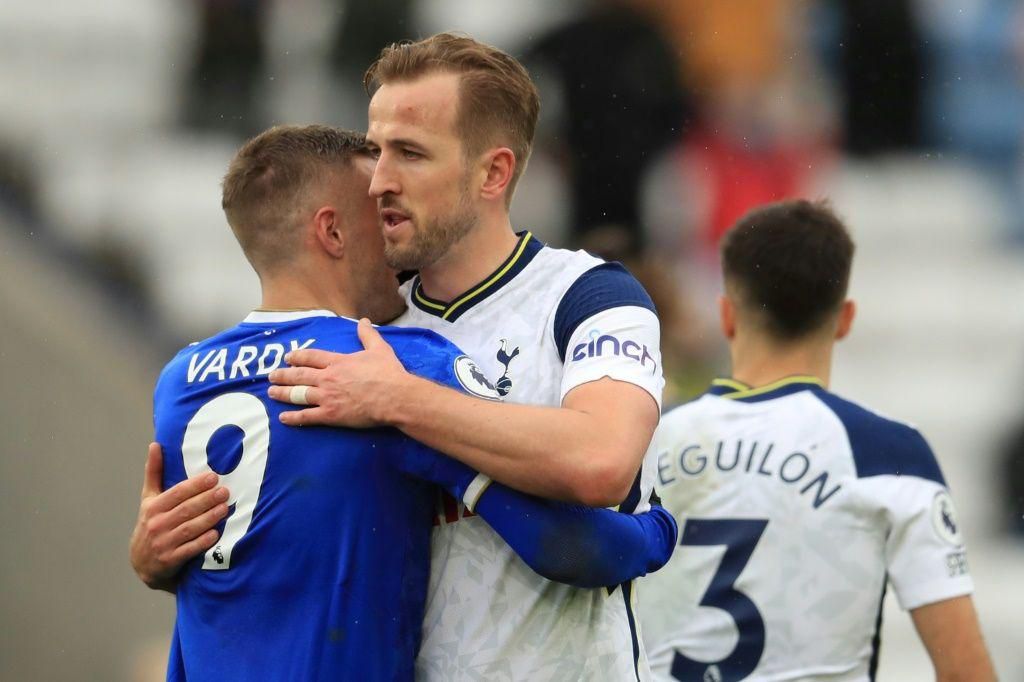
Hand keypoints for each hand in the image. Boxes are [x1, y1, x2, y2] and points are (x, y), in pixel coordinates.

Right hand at [129, 443, 229, 590]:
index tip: (213, 477)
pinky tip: (216, 533)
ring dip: (208, 518)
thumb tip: (155, 445)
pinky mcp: (171, 560)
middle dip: (206, 500)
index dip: (195, 485)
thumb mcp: (148, 498)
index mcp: (153, 507)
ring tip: (225, 508)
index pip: (176, 493)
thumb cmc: (151, 523)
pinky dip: (202, 542)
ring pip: (189, 528)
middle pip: (185, 510)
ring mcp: (163, 543)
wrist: (142, 561)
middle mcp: (157, 524)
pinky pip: (189, 550)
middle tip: (225, 491)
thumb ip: (154, 472)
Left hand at [268, 318, 410, 427]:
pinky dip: (293, 417)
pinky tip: (283, 417)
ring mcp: (327, 397)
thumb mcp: (379, 348)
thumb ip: (367, 335)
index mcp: (338, 362)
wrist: (394, 397)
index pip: (311, 357)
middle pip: (299, 375)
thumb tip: (363, 321)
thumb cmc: (388, 373)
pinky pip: (307, 416)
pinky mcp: (331, 415)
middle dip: (283, 375)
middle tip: (272, 375)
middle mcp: (327, 378)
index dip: (297, 356)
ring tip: (272, 392)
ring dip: (282, 393)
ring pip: (298, 394)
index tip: (288, 357)